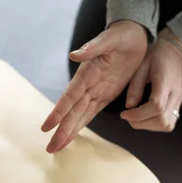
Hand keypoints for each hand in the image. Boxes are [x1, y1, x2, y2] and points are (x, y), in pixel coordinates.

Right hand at [41, 20, 147, 152]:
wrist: (134, 34)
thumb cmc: (122, 34)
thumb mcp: (109, 38)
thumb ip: (92, 47)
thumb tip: (74, 54)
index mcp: (86, 73)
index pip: (69, 97)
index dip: (58, 113)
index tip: (47, 127)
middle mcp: (87, 85)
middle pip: (72, 112)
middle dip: (61, 131)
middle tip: (51, 148)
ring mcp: (96, 91)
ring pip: (79, 116)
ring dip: (69, 132)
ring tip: (58, 147)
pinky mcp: (106, 94)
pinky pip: (92, 113)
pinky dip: (82, 125)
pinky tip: (73, 135)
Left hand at [120, 28, 181, 131]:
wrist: (173, 52)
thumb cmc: (155, 56)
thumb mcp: (140, 66)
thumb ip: (135, 86)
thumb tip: (129, 107)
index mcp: (166, 82)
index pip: (156, 107)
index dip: (139, 115)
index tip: (124, 114)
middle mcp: (176, 94)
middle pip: (162, 121)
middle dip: (142, 123)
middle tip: (128, 116)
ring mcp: (179, 101)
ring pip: (167, 125)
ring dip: (149, 125)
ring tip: (136, 117)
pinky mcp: (178, 105)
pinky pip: (169, 123)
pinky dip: (155, 124)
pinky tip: (145, 116)